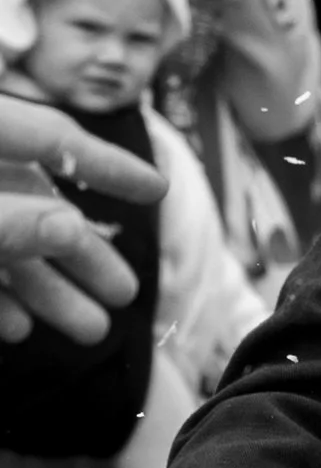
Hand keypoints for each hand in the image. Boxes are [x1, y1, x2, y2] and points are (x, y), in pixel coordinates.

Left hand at [0, 93, 162, 344]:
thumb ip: (7, 223)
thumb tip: (71, 229)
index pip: (52, 138)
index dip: (108, 165)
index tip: (158, 191)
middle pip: (33, 203)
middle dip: (82, 254)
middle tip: (125, 292)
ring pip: (4, 242)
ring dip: (45, 287)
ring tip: (90, 329)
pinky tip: (20, 328)